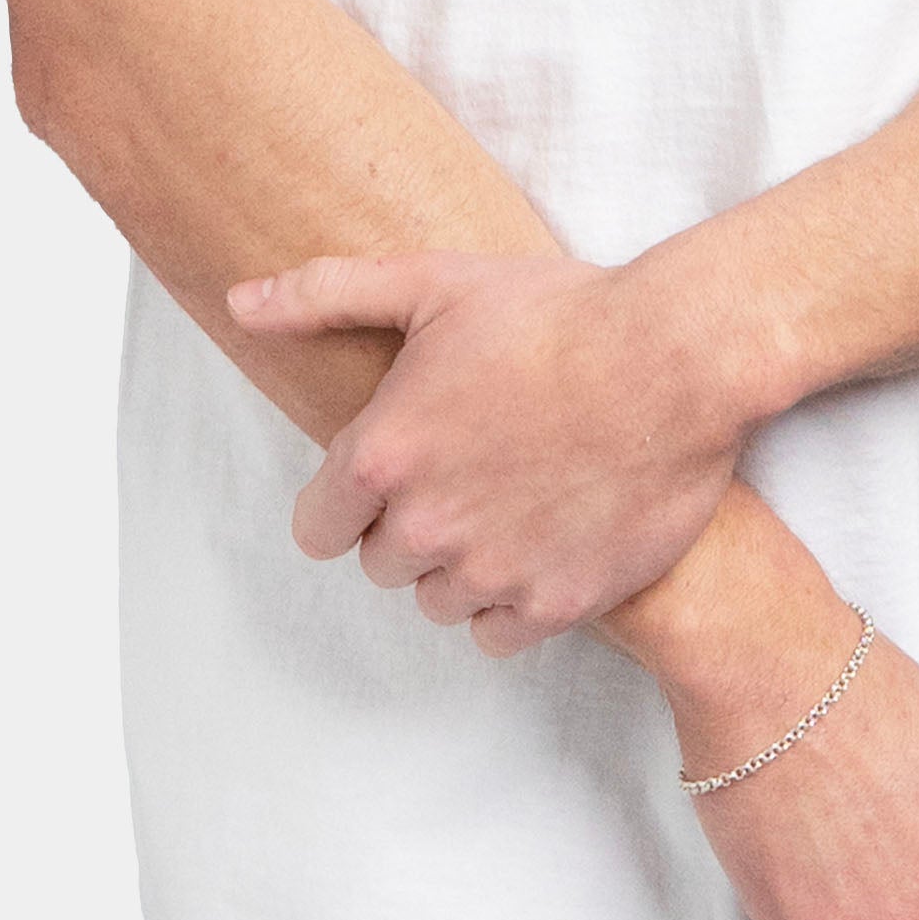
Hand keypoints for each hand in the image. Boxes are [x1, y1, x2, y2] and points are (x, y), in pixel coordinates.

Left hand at [228, 250, 747, 649]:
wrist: (678, 357)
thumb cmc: (558, 311)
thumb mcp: (434, 282)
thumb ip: (326, 294)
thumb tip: (240, 301)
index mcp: (385, 454)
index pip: (316, 528)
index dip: (347, 500)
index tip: (390, 473)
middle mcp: (428, 525)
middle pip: (381, 564)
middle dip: (410, 525)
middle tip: (468, 469)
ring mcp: (493, 571)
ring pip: (437, 602)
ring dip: (460, 566)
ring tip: (510, 501)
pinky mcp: (557, 603)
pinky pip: (496, 636)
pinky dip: (511, 601)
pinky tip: (541, 541)